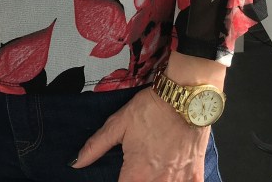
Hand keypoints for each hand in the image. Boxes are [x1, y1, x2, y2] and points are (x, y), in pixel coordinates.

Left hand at [71, 87, 209, 181]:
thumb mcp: (118, 124)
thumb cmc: (152, 108)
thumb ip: (96, 146)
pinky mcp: (196, 176)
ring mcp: (179, 181)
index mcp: (136, 174)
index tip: (120, 177)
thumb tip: (75, 163)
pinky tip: (172, 178)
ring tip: (150, 174)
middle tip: (134, 174)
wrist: (185, 97)